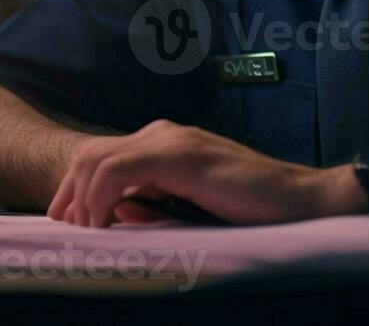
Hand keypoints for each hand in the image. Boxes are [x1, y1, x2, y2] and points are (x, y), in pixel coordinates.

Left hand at [46, 119, 364, 226]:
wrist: (302, 202)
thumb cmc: (252, 211)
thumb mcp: (191, 209)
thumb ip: (153, 206)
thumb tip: (114, 214)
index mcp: (164, 144)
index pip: (100, 158)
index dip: (73, 192)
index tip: (69, 229)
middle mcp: (164, 134)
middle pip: (90, 154)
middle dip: (67, 195)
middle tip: (66, 234)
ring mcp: (174, 141)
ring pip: (98, 159)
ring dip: (81, 199)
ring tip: (84, 234)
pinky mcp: (184, 156)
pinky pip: (120, 170)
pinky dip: (101, 198)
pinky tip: (103, 224)